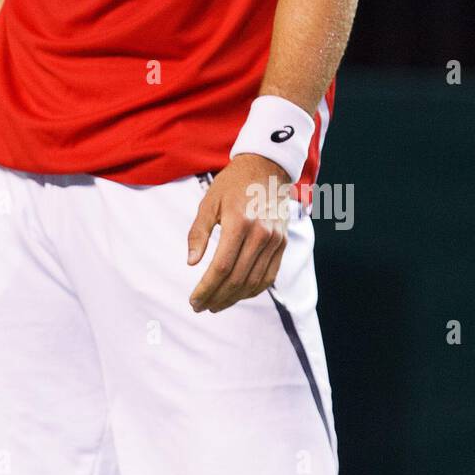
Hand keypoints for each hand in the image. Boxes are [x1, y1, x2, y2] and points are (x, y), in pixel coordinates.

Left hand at [186, 155, 291, 312]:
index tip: (194, 300)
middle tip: (200, 307)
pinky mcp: (283, 243)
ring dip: (234, 298)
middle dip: (217, 297)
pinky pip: (269, 276)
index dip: (206, 288)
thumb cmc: (232, 184)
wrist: (266, 168)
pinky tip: (237, 295)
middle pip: (237, 278)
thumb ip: (198, 233)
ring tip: (216, 305)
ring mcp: (275, 240)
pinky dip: (253, 290)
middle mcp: (261, 234)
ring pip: (254, 281)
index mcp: (239, 223)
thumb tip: (190, 263)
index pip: (221, 267)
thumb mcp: (208, 203)